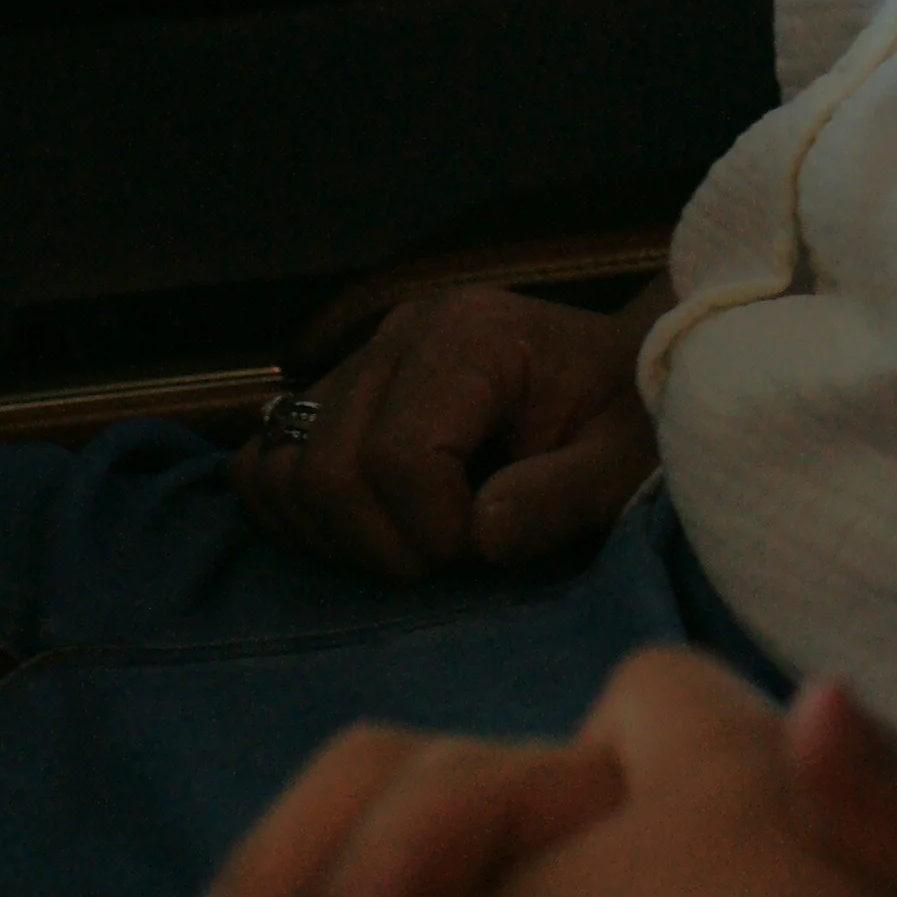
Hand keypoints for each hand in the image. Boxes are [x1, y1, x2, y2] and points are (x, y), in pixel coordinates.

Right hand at [238, 283, 657, 580]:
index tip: (485, 551)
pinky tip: (363, 533)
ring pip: (282, 468)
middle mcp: (400, 335)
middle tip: (448, 561)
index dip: (433, 529)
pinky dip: (296, 512)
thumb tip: (482, 533)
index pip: (399, 454)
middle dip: (383, 544)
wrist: (622, 373)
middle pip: (330, 467)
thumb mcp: (624, 464)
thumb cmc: (630, 418)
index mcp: (470, 337)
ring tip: (409, 548)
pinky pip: (265, 461)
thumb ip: (562, 496)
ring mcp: (361, 361)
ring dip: (336, 536)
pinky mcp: (340, 391)